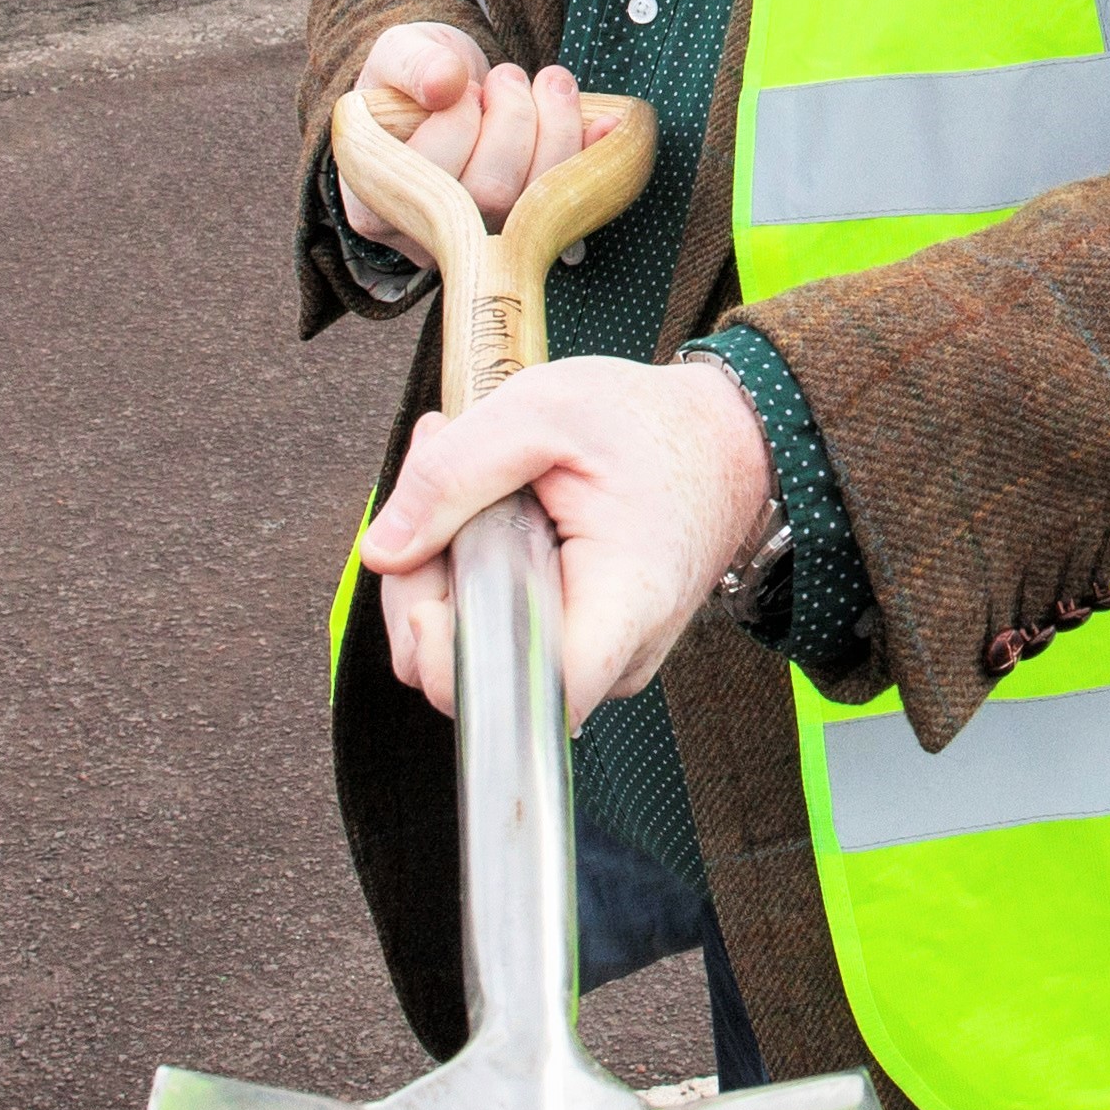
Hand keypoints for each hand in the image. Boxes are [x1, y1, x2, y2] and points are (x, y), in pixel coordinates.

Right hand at [337, 23, 591, 257]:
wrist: (453, 93)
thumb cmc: (416, 79)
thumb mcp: (398, 54)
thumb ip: (410, 63)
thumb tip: (445, 83)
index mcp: (378, 200)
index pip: (426, 176)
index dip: (455, 124)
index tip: (460, 90)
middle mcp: (432, 234)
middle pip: (489, 193)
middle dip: (514, 120)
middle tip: (508, 76)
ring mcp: (488, 239)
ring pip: (537, 203)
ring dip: (556, 128)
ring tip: (547, 82)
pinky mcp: (535, 229)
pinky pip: (574, 206)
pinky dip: (595, 157)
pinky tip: (606, 121)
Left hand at [357, 354, 780, 720]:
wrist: (728, 437)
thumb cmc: (652, 425)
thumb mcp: (542, 411)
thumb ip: (453, 475)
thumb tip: (381, 551)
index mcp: (623, 602)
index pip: (531, 698)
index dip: (456, 666)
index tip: (431, 597)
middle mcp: (618, 653)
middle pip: (480, 680)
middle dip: (424, 596)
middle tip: (428, 497)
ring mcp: (602, 656)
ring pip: (481, 662)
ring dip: (443, 582)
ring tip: (460, 492)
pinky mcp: (584, 644)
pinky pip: (504, 640)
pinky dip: (472, 583)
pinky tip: (480, 520)